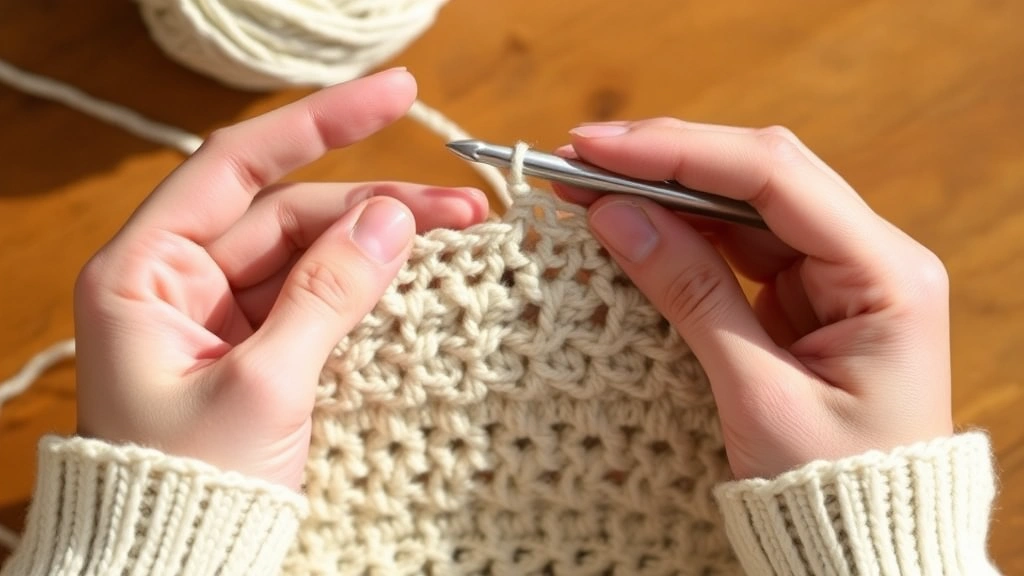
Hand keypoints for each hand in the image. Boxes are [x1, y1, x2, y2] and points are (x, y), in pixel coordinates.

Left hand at [73, 69, 488, 489]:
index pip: (235, 166)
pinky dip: (366, 287)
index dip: (319, 123)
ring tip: (458, 231)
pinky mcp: (257, 350)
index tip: (394, 97)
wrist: (175, 573)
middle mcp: (180, 284)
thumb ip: (326, 295)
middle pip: (290, 213)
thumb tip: (392, 218)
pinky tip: (415, 274)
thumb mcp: (262, 387)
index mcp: (144, 275)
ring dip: (380, 242)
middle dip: (375, 203)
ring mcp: (222, 317)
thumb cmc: (186, 491)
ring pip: (312, 254)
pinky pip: (317, 298)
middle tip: (460, 206)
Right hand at [555, 119, 952, 479]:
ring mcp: (837, 273)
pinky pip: (736, 244)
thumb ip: (690, 293)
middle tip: (578, 156)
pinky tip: (631, 220)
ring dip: (666, 189)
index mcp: (886, 274)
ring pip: (743, 203)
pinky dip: (680, 232)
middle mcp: (870, 256)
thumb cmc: (828, 487)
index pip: (775, 176)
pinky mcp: (805, 295)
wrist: (862, 546)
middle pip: (760, 174)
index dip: (679, 151)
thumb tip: (614, 215)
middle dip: (666, 160)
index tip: (596, 148)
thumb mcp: (756, 393)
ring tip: (589, 182)